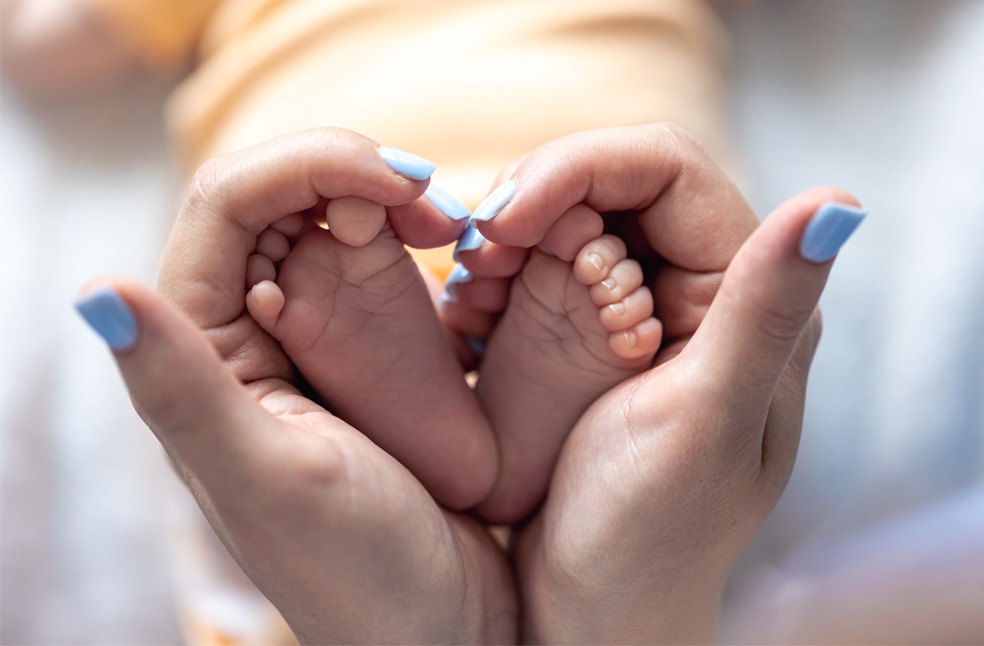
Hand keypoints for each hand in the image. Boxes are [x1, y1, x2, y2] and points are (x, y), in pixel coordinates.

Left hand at [76, 129, 516, 642]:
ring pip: (330, 217)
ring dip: (393, 203)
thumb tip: (97, 291)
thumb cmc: (362, 570)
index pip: (229, 200)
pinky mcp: (356, 346)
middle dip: (360, 175)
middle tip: (444, 210)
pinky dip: (416, 241)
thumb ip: (180, 388)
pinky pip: (374, 259)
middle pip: (279, 193)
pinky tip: (458, 261)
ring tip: (456, 233)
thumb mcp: (272, 478)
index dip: (312, 163)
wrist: (444, 624)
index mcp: (199, 349)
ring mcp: (301, 335)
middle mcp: (239, 331)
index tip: (405, 181)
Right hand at [471, 125, 863, 642]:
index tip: (507, 216)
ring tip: (468, 297)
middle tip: (476, 258)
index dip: (579, 167)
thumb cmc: (649, 535)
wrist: (592, 608)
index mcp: (745, 295)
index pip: (665, 168)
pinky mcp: (593, 333)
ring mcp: (642, 308)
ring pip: (567, 219)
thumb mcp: (704, 421)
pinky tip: (468, 316)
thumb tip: (834, 203)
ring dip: (505, 242)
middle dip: (531, 206)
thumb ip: (764, 310)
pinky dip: (495, 278)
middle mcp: (702, 289)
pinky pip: (539, 266)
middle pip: (609, 182)